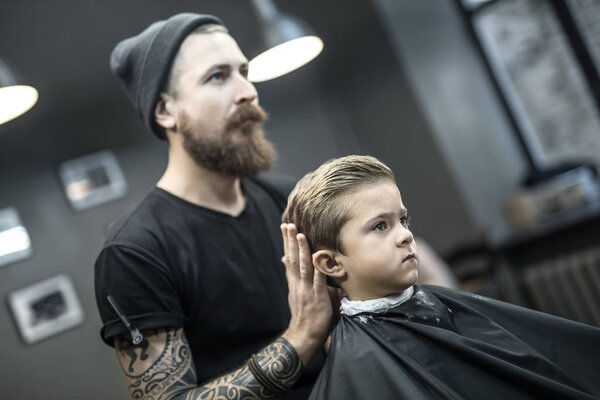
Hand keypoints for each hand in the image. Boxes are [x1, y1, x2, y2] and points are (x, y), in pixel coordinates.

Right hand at [280, 223, 332, 364]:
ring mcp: (307, 290)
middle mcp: (298, 284)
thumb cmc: (304, 316)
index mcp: (294, 283)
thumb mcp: (297, 294)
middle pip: (292, 259)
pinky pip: (318, 280)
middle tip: (288, 223)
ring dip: (301, 249)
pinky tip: (316, 256)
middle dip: (290, 241)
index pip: (289, 258)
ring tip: (300, 234)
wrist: (303, 336)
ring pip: (303, 266)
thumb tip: (287, 262)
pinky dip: (317, 268)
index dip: (287, 243)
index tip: (285, 227)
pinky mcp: (317, 297)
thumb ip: (294, 278)